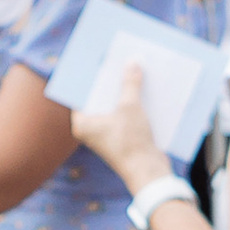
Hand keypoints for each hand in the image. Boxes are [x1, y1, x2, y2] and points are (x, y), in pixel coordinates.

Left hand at [71, 64, 166, 192]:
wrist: (148, 172)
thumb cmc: (131, 141)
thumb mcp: (130, 107)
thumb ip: (129, 83)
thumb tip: (132, 62)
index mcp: (82, 123)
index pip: (81, 93)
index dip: (91, 75)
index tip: (99, 58)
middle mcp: (90, 130)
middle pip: (99, 98)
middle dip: (110, 81)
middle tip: (118, 59)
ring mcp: (106, 135)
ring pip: (113, 106)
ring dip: (123, 91)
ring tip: (133, 69)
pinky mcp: (122, 138)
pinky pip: (124, 115)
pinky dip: (132, 103)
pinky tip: (144, 89)